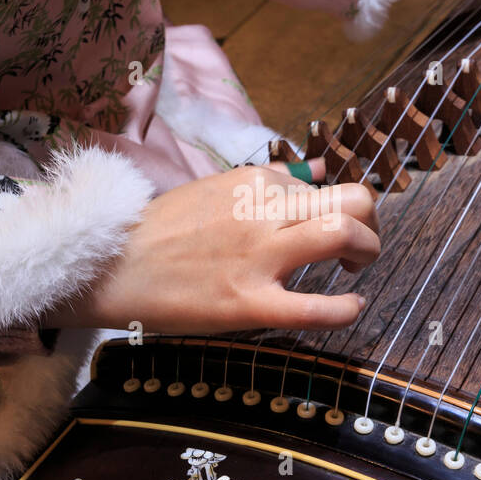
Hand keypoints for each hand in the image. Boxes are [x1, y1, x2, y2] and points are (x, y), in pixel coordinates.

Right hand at [53, 166, 379, 334]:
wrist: (108, 267)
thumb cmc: (160, 232)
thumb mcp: (215, 189)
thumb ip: (267, 181)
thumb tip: (315, 170)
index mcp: (255, 183)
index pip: (325, 185)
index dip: (338, 207)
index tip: (329, 227)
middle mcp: (263, 212)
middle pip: (354, 200)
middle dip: (371, 223)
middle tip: (360, 248)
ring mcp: (258, 257)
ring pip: (344, 236)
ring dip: (367, 252)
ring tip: (355, 270)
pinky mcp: (248, 304)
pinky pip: (315, 308)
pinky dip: (345, 309)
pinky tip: (350, 308)